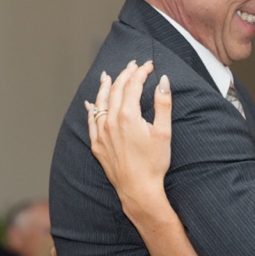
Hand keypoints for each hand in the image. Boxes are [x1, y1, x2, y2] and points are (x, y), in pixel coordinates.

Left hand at [86, 60, 172, 211]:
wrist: (138, 190)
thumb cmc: (154, 163)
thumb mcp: (163, 132)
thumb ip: (163, 104)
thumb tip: (163, 80)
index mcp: (128, 115)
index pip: (133, 85)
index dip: (141, 72)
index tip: (149, 65)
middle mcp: (111, 121)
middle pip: (116, 90)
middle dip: (125, 74)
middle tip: (133, 65)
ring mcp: (101, 133)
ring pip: (100, 103)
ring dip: (104, 88)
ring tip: (106, 76)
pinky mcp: (97, 145)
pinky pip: (91, 122)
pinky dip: (91, 110)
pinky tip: (90, 104)